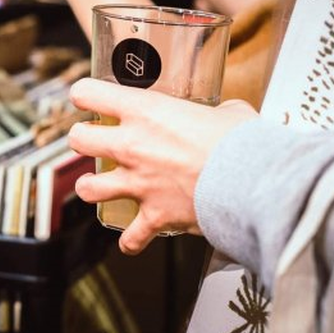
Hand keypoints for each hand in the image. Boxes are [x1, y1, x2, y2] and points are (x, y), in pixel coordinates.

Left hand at [68, 78, 257, 254]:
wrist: (255, 181)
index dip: (84, 94)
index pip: (88, 92)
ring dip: (92, 188)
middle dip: (82, 139)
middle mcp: (132, 146)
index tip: (88, 97)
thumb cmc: (242, 142)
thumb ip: (215, 113)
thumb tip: (224, 117)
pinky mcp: (154, 215)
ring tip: (99, 186)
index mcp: (145, 111)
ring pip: (87, 189)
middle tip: (94, 139)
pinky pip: (131, 237)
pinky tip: (134, 238)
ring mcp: (139, 183)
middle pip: (78, 139)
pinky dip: (132, 240)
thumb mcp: (228, 112)